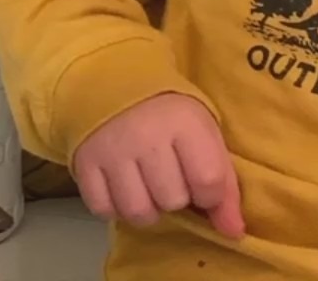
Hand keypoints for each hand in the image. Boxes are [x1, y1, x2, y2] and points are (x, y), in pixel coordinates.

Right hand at [71, 92, 244, 239]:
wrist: (114, 84)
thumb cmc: (169, 115)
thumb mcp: (205, 136)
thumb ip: (224, 185)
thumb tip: (233, 232)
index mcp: (184, 124)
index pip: (208, 183)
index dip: (210, 196)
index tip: (202, 185)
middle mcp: (146, 137)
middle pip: (171, 201)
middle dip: (176, 197)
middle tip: (170, 177)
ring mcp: (112, 151)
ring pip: (137, 212)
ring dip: (147, 208)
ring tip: (147, 187)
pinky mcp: (84, 164)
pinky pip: (104, 210)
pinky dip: (115, 207)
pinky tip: (123, 187)